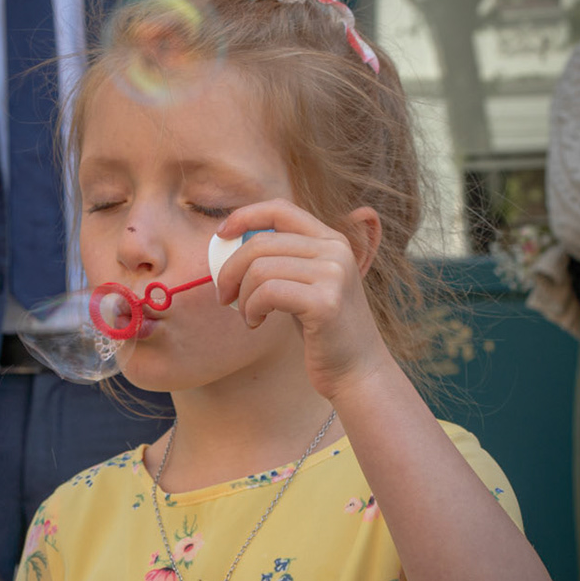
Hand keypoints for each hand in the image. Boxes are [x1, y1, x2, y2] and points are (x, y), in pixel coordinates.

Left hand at [213, 200, 394, 403]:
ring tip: (248, 315)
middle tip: (223, 296)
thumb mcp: (307, 284)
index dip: (245, 216)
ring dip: (242, 296)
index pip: (280, 209)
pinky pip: (267, 293)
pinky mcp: (325, 302)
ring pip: (260, 269)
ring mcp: (334, 274)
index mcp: (332, 240)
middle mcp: (336, 251)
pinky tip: (256, 322)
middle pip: (261, 242)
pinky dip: (251, 309)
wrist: (358, 371)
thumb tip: (232, 242)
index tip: (221, 235)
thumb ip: (283, 260)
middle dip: (230, 270)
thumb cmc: (324, 331)